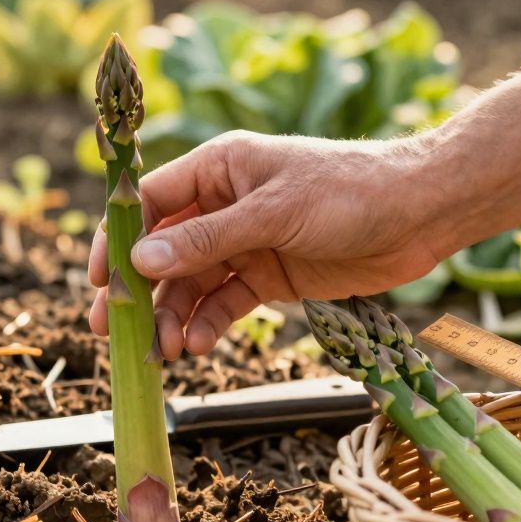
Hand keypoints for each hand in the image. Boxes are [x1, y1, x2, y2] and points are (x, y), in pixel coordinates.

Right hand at [87, 131, 443, 358]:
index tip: (99, 279)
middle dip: (139, 290)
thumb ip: (207, 240)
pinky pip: (226, 302)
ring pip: (192, 284)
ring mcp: (246, 242)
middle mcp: (224, 204)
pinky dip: (210, 324)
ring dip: (174, 317)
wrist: (421, 214)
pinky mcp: (269, 276)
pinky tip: (200, 345)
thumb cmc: (349, 191)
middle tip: (113, 331)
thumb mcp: (273, 214)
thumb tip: (141, 260)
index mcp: (218, 169)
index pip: (150, 202)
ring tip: (166, 352)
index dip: (119, 239)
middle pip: (164, 250)